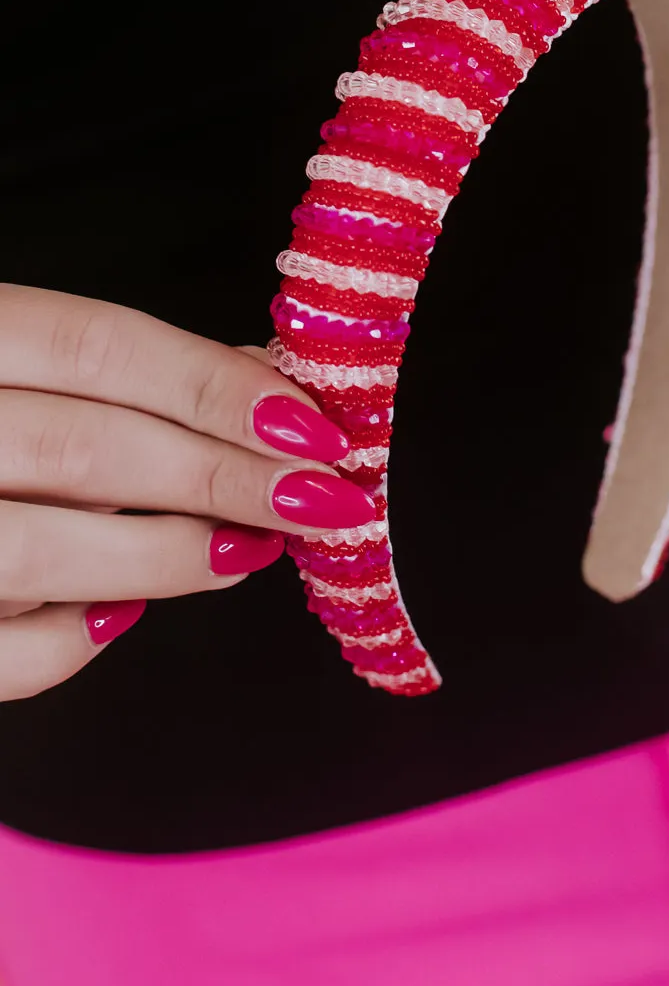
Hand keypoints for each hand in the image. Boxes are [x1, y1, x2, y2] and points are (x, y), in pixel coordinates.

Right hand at [0, 285, 373, 699]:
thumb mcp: (7, 354)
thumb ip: (112, 368)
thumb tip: (262, 380)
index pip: (98, 344)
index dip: (216, 385)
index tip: (312, 424)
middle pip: (90, 449)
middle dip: (225, 478)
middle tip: (321, 498)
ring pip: (45, 553)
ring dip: (171, 557)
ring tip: (249, 549)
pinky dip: (72, 641)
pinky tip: (124, 609)